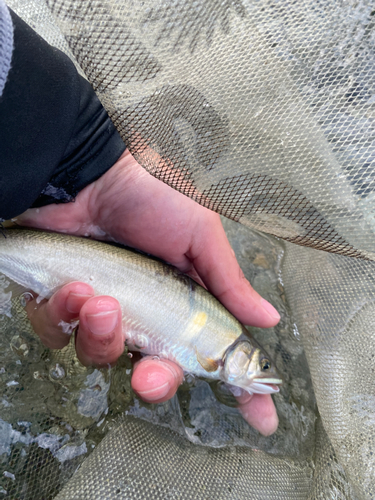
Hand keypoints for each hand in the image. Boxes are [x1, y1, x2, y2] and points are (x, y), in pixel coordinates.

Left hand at [16, 150, 279, 435]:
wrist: (93, 173)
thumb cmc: (152, 196)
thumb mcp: (200, 237)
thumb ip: (227, 284)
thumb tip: (267, 320)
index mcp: (183, 305)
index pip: (216, 355)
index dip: (240, 389)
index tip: (263, 418)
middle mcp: (145, 316)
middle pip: (155, 374)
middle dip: (154, 382)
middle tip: (150, 373)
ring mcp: (103, 313)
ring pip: (101, 359)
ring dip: (102, 336)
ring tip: (102, 299)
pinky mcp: (63, 304)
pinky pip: (59, 334)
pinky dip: (65, 316)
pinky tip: (75, 287)